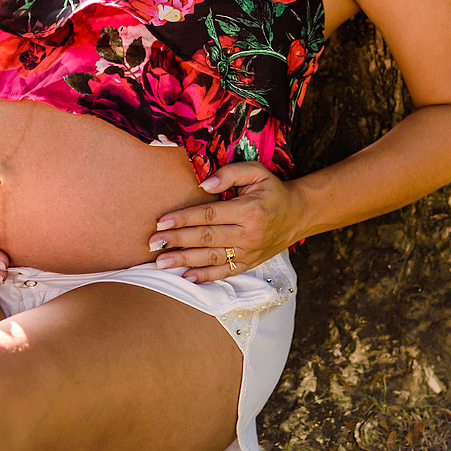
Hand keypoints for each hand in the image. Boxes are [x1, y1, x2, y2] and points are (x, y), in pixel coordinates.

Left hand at [148, 162, 306, 282]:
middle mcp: (249, 234)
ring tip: (161, 263)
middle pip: (206, 238)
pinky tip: (186, 278)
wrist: (298, 214)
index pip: (209, 215)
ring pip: (212, 258)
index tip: (161, 221)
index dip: (184, 218)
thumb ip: (229, 173)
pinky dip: (205, 277)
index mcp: (249, 209)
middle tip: (152, 244)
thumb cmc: (271, 190)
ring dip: (184, 261)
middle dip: (177, 241)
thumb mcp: (256, 172)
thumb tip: (205, 184)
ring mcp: (249, 252)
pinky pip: (225, 273)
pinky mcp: (249, 263)